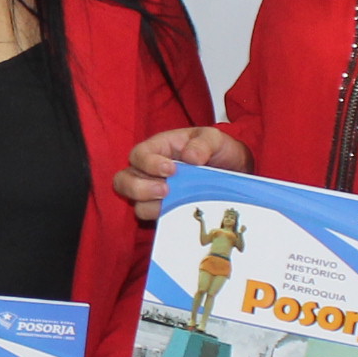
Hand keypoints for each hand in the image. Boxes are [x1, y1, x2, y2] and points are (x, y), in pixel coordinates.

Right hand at [114, 125, 251, 220]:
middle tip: (165, 191)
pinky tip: (177, 214)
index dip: (149, 163)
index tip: (170, 170)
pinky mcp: (164, 209)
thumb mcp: (214, 138)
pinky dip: (162, 217)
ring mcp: (154, 192)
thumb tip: (191, 157)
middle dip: (140, 188)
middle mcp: (149, 171)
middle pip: (124, 181)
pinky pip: (153, 218)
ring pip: (135, 202)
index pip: (139, 155)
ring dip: (150, 205)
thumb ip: (203, 143)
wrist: (233, 171)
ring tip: (170, 203)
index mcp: (158, 148)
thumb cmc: (217, 150)